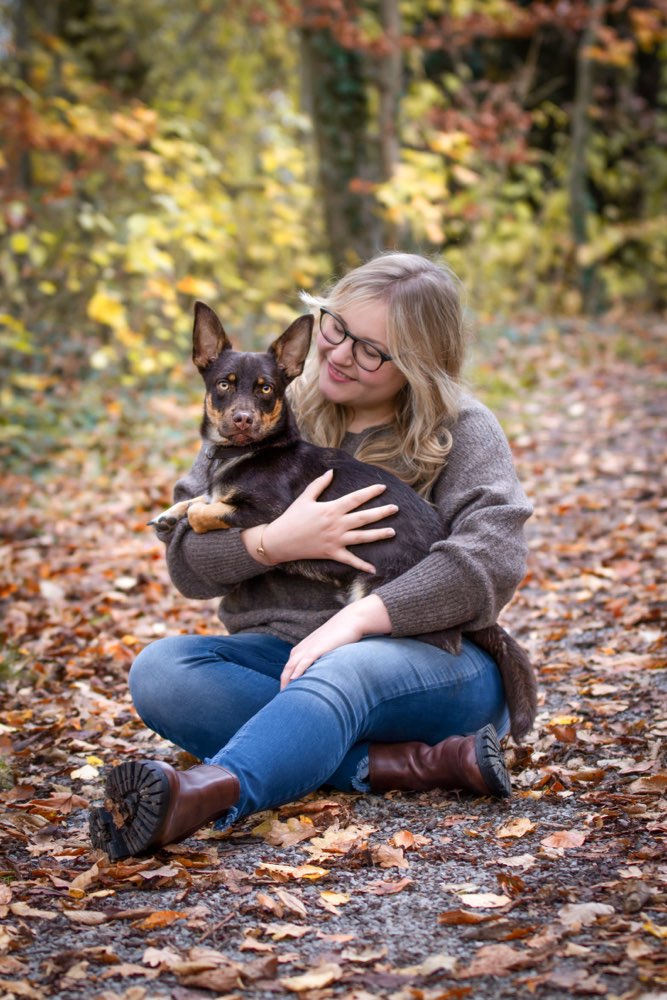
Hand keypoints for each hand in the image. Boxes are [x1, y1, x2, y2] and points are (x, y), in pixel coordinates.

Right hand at [243, 470, 398, 573]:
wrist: (280, 540)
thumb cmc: (291, 517)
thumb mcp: (305, 498)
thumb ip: (319, 484)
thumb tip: (331, 472)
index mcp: (331, 509)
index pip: (355, 499)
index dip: (370, 493)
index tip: (383, 488)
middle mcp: (336, 524)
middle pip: (364, 517)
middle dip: (381, 512)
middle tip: (396, 508)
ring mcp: (335, 540)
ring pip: (362, 537)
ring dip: (378, 534)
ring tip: (393, 532)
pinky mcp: (332, 553)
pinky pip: (350, 560)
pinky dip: (362, 565)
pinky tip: (374, 569)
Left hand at [280, 594, 391, 688]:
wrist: (350, 620)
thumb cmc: (340, 635)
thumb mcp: (325, 648)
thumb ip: (319, 658)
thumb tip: (321, 673)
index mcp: (302, 649)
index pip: (288, 668)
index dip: (285, 681)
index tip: (286, 695)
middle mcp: (302, 649)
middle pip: (287, 669)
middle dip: (284, 684)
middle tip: (283, 700)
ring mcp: (309, 648)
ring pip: (292, 666)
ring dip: (287, 681)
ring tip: (285, 695)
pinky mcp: (317, 648)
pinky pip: (304, 661)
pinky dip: (297, 670)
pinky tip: (293, 679)